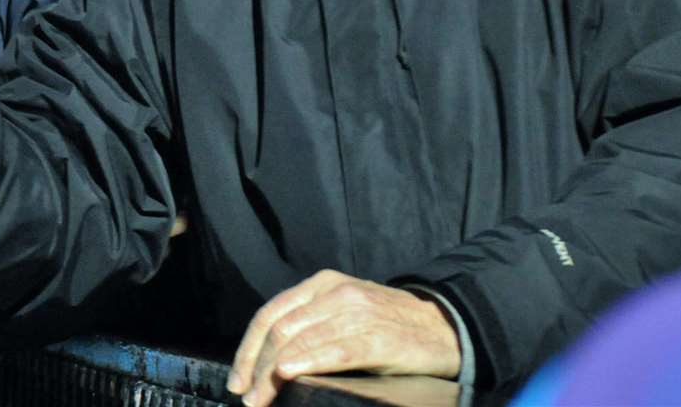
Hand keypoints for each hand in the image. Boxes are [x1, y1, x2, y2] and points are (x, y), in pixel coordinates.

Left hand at [226, 271, 460, 406]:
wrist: (443, 327)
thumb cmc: (388, 325)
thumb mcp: (344, 312)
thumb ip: (311, 324)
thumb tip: (270, 362)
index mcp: (322, 285)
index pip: (271, 314)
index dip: (248, 348)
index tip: (237, 379)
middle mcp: (335, 293)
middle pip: (281, 329)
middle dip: (257, 366)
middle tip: (246, 396)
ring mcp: (357, 313)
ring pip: (302, 339)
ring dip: (274, 374)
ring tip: (261, 400)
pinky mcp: (379, 337)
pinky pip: (336, 349)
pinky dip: (308, 360)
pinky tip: (289, 373)